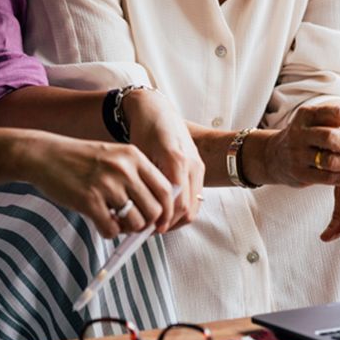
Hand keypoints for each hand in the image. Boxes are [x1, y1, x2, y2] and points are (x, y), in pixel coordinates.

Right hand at [22, 131, 175, 238]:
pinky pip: (112, 230)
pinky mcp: (89, 201)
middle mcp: (124, 169)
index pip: (165, 189)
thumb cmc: (81, 160)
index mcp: (133, 156)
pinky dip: (108, 232)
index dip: (167, 210)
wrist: (45, 156)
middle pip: (154, 209)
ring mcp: (107, 185)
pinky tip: (99, 222)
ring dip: (127, 229)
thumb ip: (136, 176)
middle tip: (133, 224)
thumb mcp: (114, 157)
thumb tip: (158, 211)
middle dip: (146, 224)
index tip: (160, 222)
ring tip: (114, 221)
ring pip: (136, 222)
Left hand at [122, 88, 204, 229]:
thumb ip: (145, 184)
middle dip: (170, 224)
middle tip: (150, 230)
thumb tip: (141, 213)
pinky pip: (195, 196)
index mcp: (177, 161)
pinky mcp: (199, 167)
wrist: (157, 110)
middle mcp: (193, 165)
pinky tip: (165, 209)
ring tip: (156, 222)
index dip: (165, 222)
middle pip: (189, 210)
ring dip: (177, 218)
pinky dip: (183, 207)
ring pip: (195, 206)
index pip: (179, 204)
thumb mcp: (139, 156)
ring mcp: (199, 166)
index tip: (149, 230)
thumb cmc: (145, 130)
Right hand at [262, 101, 339, 187]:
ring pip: (331, 160)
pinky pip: (328, 178)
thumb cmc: (306, 138)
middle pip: (333, 137)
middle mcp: (300, 132)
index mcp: (308, 114)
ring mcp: (298, 154)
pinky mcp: (300, 173)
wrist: (275, 155)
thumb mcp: (316, 124)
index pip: (336, 113)